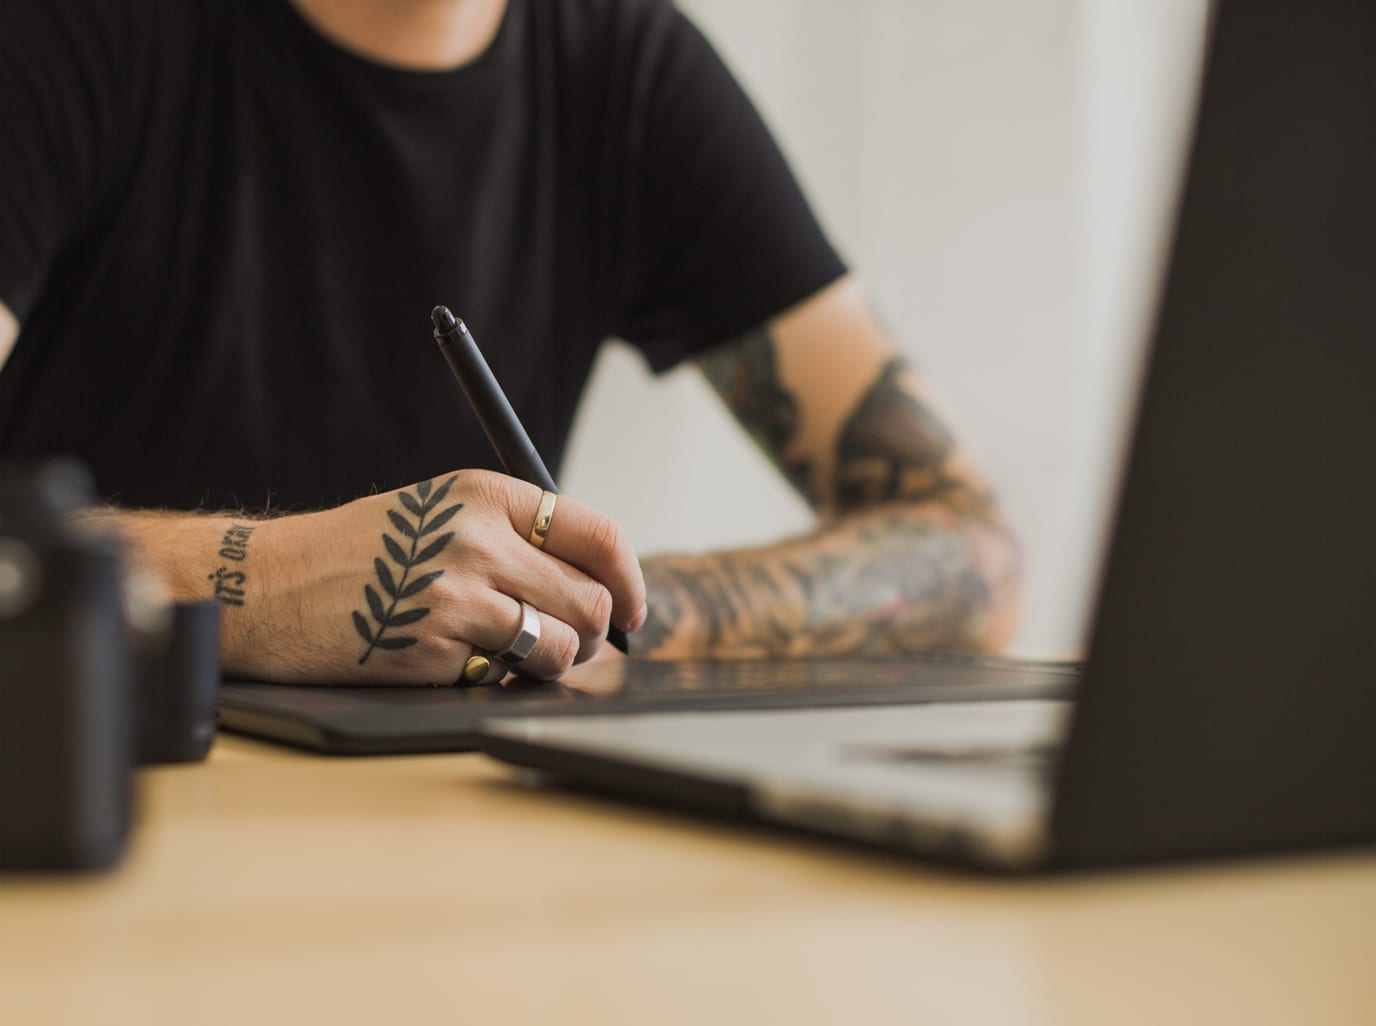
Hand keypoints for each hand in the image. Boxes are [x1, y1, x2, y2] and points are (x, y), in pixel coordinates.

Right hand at [223, 470, 645, 683]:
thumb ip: (512, 535)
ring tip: (511, 655)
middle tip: (569, 643)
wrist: (267, 584)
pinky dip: (498, 679)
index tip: (630, 610)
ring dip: (551, 662)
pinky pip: (508, 676)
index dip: (629, 580)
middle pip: (591, 597)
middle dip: (594, 632)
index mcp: (486, 493)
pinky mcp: (436, 647)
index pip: (598, 534)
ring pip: (564, 644)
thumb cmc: (358, 553)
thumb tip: (599, 585)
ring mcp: (458, 593)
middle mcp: (479, 537)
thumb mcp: (439, 512)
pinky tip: (457, 660)